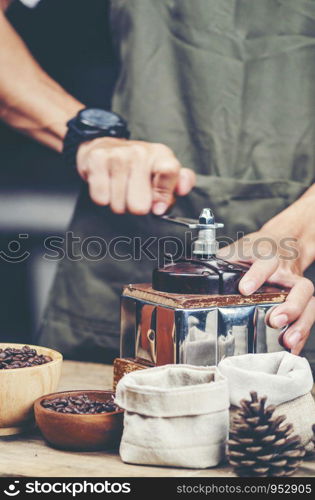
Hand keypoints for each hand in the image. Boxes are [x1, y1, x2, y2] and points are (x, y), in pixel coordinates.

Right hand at [76, 137, 194, 214]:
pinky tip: (106, 185)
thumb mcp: (163, 173)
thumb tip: (183, 190)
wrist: (105, 146)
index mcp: (161, 156)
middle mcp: (140, 152)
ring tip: (119, 189)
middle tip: (133, 194)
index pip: (170, 172)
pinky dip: (102, 198)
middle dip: (135, 207)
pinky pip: (101, 198)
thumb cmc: (138, 166)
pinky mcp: (97, 160)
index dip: (163, 196)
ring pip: (118, 205)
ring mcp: (118, 155)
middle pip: (139, 206)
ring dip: (118, 203)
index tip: (158, 208)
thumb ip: (180, 183)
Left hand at [218, 225, 314, 354]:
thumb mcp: (238, 248)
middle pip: (299, 288)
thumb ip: (222, 260)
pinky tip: (292, 348)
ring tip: (288, 341)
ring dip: (300, 324)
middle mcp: (286, 272)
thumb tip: (196, 274)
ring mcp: (296, 286)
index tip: (245, 289)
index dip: (256, 275)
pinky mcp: (302, 299)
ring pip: (309, 303)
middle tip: (275, 320)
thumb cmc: (257, 249)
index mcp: (268, 256)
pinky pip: (308, 317)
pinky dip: (302, 334)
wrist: (282, 241)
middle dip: (290, 306)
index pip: (265, 262)